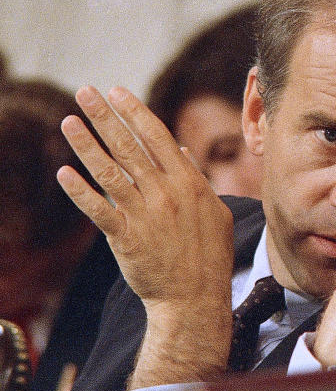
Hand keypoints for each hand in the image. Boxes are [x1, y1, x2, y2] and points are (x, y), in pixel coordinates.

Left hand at [57, 86, 234, 384]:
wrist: (195, 299)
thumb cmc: (209, 256)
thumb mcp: (215, 212)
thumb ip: (197, 179)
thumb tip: (179, 149)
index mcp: (190, 183)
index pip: (157, 137)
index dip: (135, 113)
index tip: (117, 91)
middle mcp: (166, 193)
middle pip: (130, 147)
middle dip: (105, 117)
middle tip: (85, 93)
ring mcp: (145, 215)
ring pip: (110, 172)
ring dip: (87, 145)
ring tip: (68, 121)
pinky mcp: (126, 238)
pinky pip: (99, 209)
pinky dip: (81, 191)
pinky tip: (64, 173)